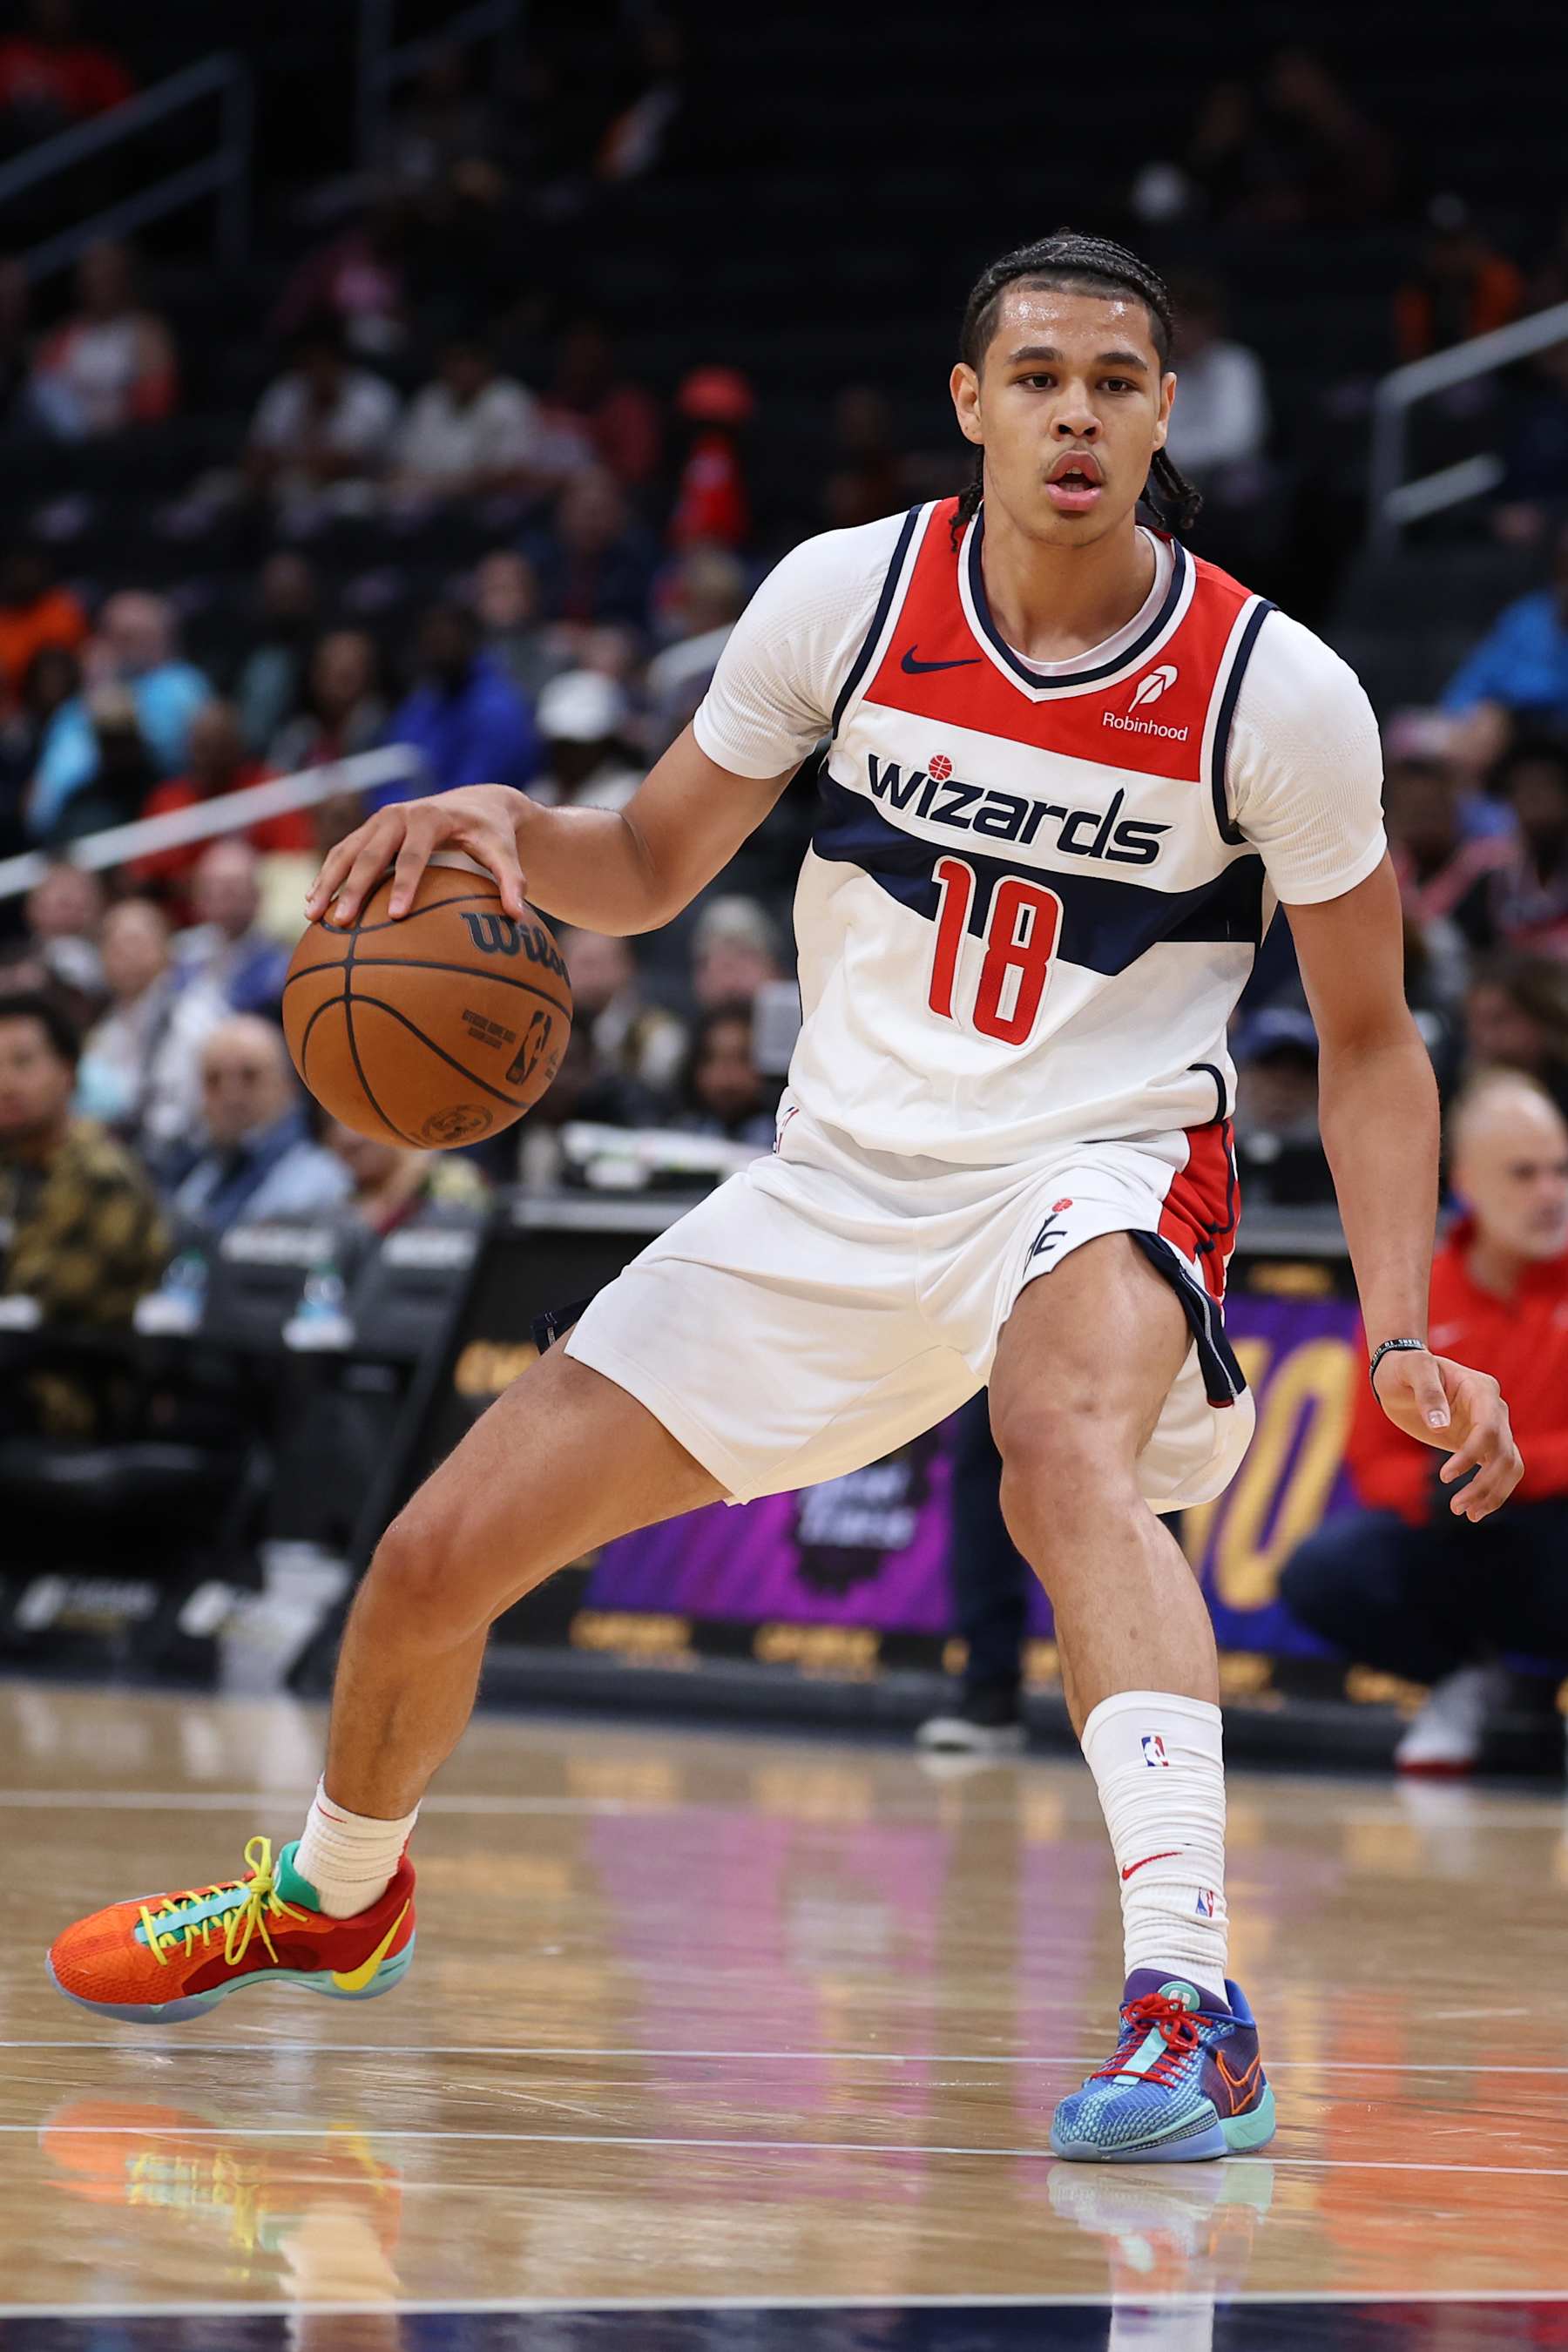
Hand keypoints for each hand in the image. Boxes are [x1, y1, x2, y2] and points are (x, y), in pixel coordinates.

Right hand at [305, 784, 530, 925]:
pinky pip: (341, 853)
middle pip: (369, 855)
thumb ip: (512, 880)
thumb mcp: (505, 852)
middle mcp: (396, 816)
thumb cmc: (491, 832)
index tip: (395, 916)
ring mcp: (377, 822)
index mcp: (427, 818)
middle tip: (341, 923)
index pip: (413, 856)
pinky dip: (326, 876)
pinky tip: (313, 903)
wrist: (475, 802)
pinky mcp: (368, 831)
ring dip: (327, 883)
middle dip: (353, 889)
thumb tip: (518, 917)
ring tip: (311, 916)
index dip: (404, 885)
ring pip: (345, 853)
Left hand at [1372, 1348, 1522, 1520]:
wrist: (1401, 1374)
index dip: (1471, 1455)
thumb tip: (1441, 1426)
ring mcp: (1491, 1427)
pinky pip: (1499, 1471)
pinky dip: (1492, 1492)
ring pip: (1509, 1466)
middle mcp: (1494, 1409)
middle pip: (1504, 1453)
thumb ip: (1427, 1394)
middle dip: (1484, 1484)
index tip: (1444, 1476)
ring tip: (1467, 1514)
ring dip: (1493, 1493)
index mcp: (1481, 1389)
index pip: (1489, 1429)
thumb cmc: (1405, 1368)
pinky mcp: (1481, 1444)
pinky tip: (1474, 1511)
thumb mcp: (1413, 1370)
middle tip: (1455, 1507)